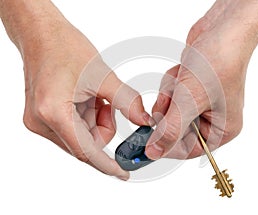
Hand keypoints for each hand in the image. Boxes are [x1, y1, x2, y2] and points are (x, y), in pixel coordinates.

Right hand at [1, 1, 153, 179]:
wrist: (42, 34)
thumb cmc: (66, 47)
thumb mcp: (103, 75)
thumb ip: (127, 101)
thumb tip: (144, 121)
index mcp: (54, 112)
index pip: (86, 151)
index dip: (107, 165)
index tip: (123, 173)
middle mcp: (42, 122)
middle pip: (84, 144)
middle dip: (103, 127)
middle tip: (106, 104)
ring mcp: (39, 121)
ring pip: (80, 137)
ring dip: (94, 120)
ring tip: (93, 95)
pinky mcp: (42, 117)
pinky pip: (72, 129)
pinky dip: (86, 117)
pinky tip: (85, 98)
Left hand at [145, 0, 257, 159]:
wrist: (221, 29)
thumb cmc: (218, 63)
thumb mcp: (190, 101)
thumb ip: (170, 130)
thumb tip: (154, 152)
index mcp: (222, 130)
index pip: (187, 150)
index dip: (165, 145)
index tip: (145, 142)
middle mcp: (213, 118)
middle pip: (176, 128)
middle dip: (169, 109)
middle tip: (174, 96)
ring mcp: (201, 103)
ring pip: (170, 110)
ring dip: (170, 93)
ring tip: (183, 78)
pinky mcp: (191, 89)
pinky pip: (171, 95)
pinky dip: (172, 83)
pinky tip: (183, 71)